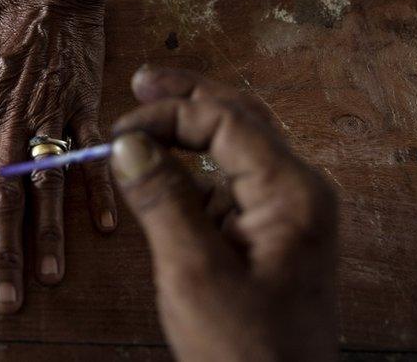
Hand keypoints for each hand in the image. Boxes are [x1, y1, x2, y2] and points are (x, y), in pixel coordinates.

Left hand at [0, 0, 116, 312]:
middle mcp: (8, 122)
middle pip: (3, 198)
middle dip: (1, 253)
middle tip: (4, 299)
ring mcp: (50, 116)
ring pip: (47, 185)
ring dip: (50, 234)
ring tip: (50, 277)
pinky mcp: (85, 106)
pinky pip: (90, 154)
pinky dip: (97, 189)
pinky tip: (103, 227)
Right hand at [110, 67, 338, 360]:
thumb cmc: (243, 351)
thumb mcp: (194, 273)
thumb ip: (162, 200)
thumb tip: (127, 142)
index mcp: (293, 193)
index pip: (227, 122)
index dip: (170, 115)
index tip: (119, 130)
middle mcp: (297, 191)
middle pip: (240, 120)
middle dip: (189, 99)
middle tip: (142, 81)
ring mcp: (284, 212)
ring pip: (235, 148)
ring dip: (189, 131)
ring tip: (143, 118)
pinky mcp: (267, 234)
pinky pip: (229, 183)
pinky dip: (193, 169)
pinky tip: (161, 170)